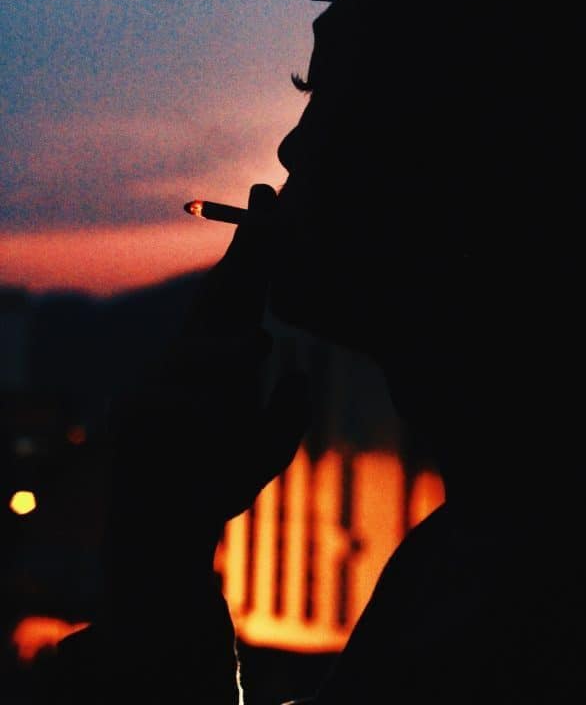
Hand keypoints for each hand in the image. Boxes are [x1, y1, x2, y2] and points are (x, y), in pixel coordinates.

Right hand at [105, 184, 310, 584]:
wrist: (170, 538)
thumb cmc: (217, 483)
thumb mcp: (267, 449)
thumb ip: (285, 415)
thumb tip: (293, 371)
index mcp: (217, 358)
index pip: (241, 296)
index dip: (258, 252)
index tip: (274, 203)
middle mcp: (185, 357)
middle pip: (218, 294)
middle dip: (248, 251)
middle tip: (271, 207)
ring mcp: (156, 379)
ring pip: (208, 348)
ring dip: (236, 353)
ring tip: (261, 350)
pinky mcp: (137, 411)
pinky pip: (186, 400)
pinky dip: (212, 418)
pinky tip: (215, 436)